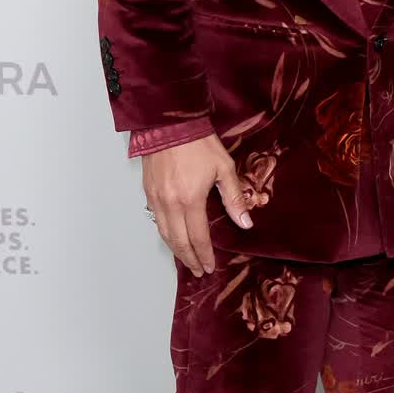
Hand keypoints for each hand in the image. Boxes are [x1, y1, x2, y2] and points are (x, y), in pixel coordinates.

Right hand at [142, 134, 253, 275]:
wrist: (170, 123)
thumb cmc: (198, 142)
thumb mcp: (224, 168)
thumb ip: (234, 198)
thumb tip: (245, 222)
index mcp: (190, 199)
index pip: (198, 237)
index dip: (204, 255)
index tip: (209, 266)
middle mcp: (170, 203)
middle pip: (178, 241)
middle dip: (189, 258)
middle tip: (198, 270)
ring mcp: (156, 198)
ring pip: (164, 233)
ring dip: (175, 249)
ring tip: (186, 259)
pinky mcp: (148, 191)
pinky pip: (155, 219)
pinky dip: (164, 233)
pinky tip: (172, 237)